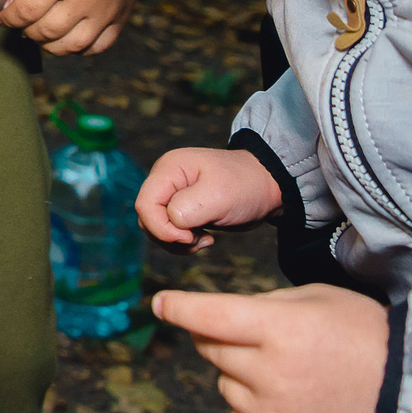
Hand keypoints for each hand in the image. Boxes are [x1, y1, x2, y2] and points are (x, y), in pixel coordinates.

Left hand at [0, 0, 141, 54]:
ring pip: (71, 46)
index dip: (9, 19)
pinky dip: (79, 49)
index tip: (5, 18)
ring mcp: (105, 11)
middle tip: (25, 23)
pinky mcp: (121, 17)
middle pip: (46, 32)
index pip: (25, 11)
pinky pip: (97, 47)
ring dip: (51, 45)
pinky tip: (68, 36)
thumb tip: (9, 12)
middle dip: (28, 31)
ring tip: (44, 33)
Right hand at [135, 145, 284, 248]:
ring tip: (205, 240)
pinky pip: (170, 232)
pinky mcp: (182, 209)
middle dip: (170, 237)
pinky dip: (184, 242)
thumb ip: (186, 208)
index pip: (145, 205)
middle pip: (147, 218)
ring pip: (156, 227)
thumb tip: (170, 222)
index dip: (161, 227)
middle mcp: (166, 180)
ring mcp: (173, 195)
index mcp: (168, 169)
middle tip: (198, 240)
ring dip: (178, 243)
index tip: (189, 237)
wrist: (267, 187)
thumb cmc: (245, 186)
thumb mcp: (218, 196)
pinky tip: (206, 238)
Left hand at [152, 284, 391, 412]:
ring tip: (288, 372)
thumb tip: (215, 315)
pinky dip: (248, 409)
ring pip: (224, 384)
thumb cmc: (361, 334)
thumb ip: (261, 304)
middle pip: (212, 349)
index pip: (210, 316)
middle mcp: (273, 373)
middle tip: (259, 337)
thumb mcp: (314, 298)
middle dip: (221, 336)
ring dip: (241, 374)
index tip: (161, 304)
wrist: (408, 390)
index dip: (180, 308)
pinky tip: (283, 400)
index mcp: (281, 329)